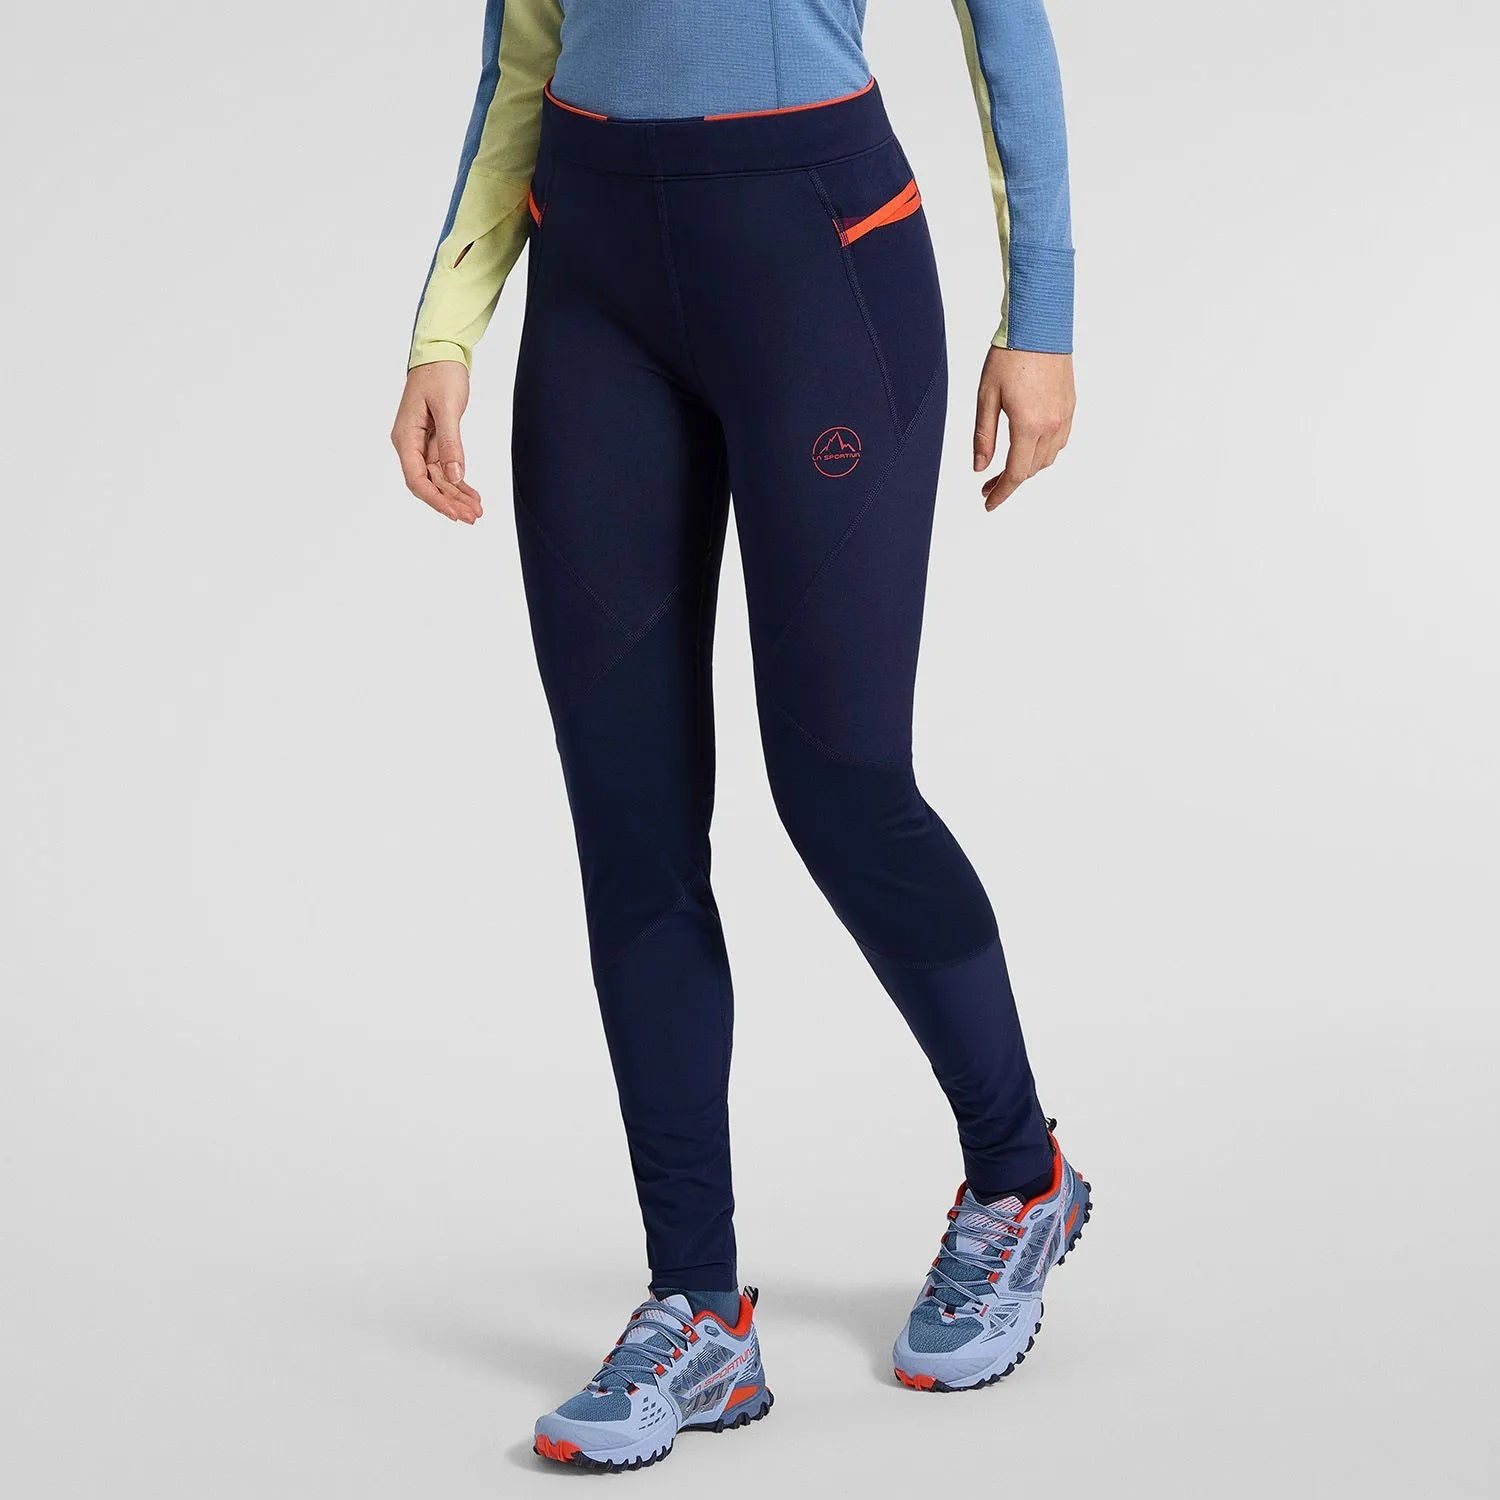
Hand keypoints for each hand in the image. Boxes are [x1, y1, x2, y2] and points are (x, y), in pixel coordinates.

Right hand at [390, 361, 483, 523]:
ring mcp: (422, 444)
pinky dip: (458, 483)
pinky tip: (472, 496)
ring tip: (477, 511)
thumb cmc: (439, 374)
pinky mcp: (434, 441)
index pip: (417, 479)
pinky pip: (445, 469)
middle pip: (429, 484)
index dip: (436, 499)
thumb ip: (449, 442)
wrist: (441, 353)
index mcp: (405, 437)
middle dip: (450, 502)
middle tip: (474, 517)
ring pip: (438, 479)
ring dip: (456, 496)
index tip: (455, 513)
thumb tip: (454, 475)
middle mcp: (410, 444)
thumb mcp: (447, 407)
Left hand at [972, 348, 1074, 509]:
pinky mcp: (1070, 407)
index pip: (1015, 473)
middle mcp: (1052, 425)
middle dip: (1009, 481)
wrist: (1039, 326)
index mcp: (1029, 425)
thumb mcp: (986, 397)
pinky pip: (1059, 442)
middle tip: (988, 484)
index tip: (988, 504)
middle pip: (1031, 469)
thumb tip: (980, 468)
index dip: (1001, 493)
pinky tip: (1028, 448)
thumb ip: (984, 436)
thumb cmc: (1009, 356)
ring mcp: (1065, 417)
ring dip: (1027, 468)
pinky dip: (1043, 453)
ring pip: (1047, 459)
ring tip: (1005, 468)